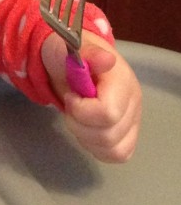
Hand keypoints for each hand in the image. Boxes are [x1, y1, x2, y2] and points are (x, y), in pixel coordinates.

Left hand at [41, 32, 141, 162]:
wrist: (72, 62)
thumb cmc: (70, 56)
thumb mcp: (72, 48)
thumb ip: (88, 54)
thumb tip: (106, 60)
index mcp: (123, 81)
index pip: (108, 113)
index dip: (81, 110)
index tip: (69, 96)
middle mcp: (134, 103)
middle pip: (109, 136)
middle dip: (79, 125)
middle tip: (70, 107)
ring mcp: (133, 121)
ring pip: (113, 150)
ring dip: (86, 138)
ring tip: (77, 118)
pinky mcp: (128, 135)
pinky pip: (117, 155)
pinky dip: (96, 147)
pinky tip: (86, 129)